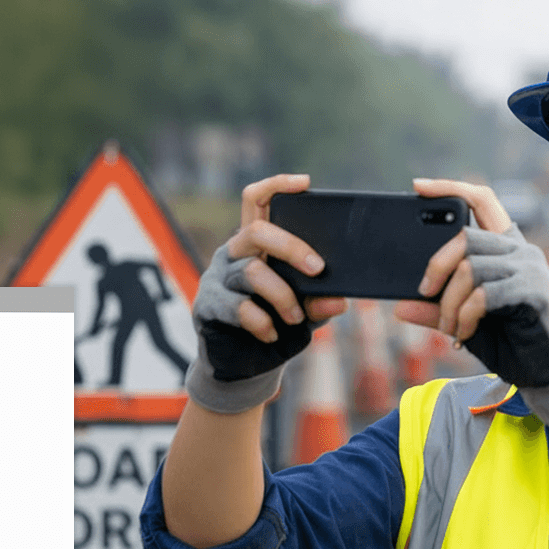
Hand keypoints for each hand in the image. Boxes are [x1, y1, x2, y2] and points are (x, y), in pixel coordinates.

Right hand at [184, 174, 347, 413]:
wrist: (245, 365)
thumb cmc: (277, 327)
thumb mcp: (306, 312)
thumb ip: (320, 302)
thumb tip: (340, 301)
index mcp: (257, 245)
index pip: (258, 200)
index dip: (278, 185)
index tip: (306, 183)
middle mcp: (235, 253)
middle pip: (257, 231)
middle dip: (293, 247)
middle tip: (318, 270)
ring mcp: (218, 277)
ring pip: (252, 271)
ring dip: (282, 295)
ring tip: (295, 317)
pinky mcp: (208, 304)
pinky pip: (239, 307)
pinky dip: (263, 322)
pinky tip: (272, 334)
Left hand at [399, 178, 548, 429]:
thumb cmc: (514, 343)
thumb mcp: (466, 323)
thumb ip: (436, 311)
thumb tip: (399, 307)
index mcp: (506, 248)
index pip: (482, 201)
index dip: (450, 188)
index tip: (418, 188)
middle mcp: (519, 251)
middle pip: (465, 236)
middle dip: (436, 266)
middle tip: (424, 293)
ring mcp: (528, 269)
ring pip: (469, 267)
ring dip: (448, 302)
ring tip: (448, 327)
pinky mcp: (532, 292)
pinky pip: (483, 295)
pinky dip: (464, 317)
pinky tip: (463, 334)